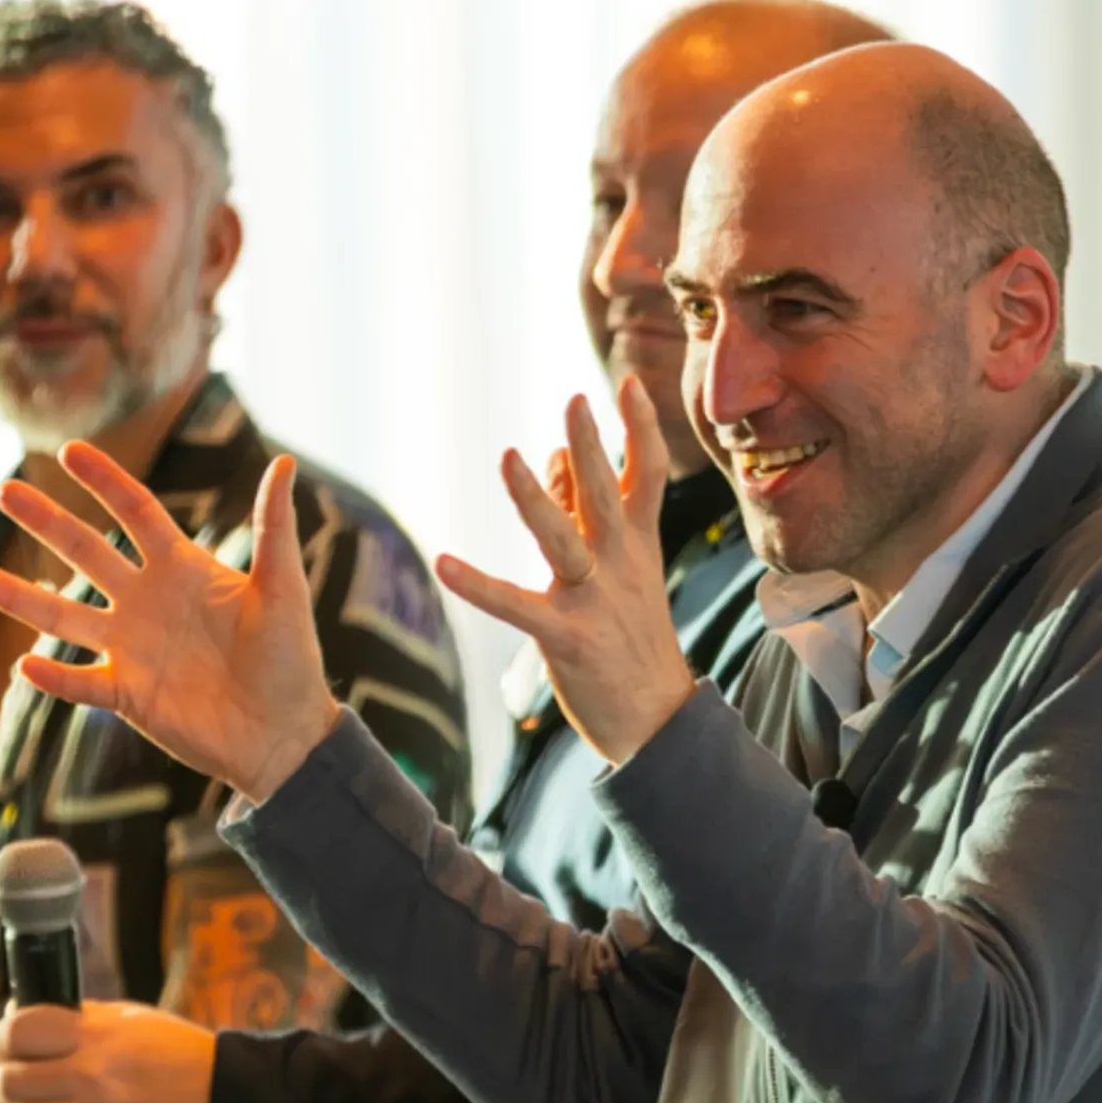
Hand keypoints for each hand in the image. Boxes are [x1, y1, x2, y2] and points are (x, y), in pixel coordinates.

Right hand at [0, 446, 340, 805]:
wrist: (286, 735)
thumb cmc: (291, 660)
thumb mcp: (283, 589)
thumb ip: (274, 528)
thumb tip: (284, 461)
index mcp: (182, 570)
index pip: (136, 513)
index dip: (105, 482)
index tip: (68, 449)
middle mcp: (147, 602)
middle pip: (85, 553)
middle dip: (46, 522)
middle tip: (4, 490)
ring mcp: (132, 649)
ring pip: (62, 615)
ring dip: (16, 595)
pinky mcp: (128, 695)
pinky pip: (80, 683)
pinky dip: (53, 677)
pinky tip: (24, 664)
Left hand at [0, 1001, 215, 1102]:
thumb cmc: (181, 1058)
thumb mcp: (135, 1021)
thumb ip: (80, 1018)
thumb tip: (17, 1019)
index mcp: (97, 1034)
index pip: (18, 1032)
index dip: (2, 1042)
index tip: (7, 1051)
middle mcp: (92, 1075)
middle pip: (8, 1083)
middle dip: (4, 1086)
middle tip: (16, 1090)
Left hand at [436, 377, 693, 764]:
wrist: (656, 718)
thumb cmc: (632, 639)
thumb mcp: (623, 571)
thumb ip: (587, 512)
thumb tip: (558, 457)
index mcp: (637, 546)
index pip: (645, 476)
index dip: (639, 429)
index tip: (626, 384)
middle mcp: (620, 565)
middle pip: (606, 496)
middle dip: (592, 448)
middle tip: (576, 400)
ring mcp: (593, 600)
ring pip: (563, 541)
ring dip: (537, 499)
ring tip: (511, 458)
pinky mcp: (565, 637)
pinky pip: (515, 605)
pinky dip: (477, 585)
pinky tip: (445, 564)